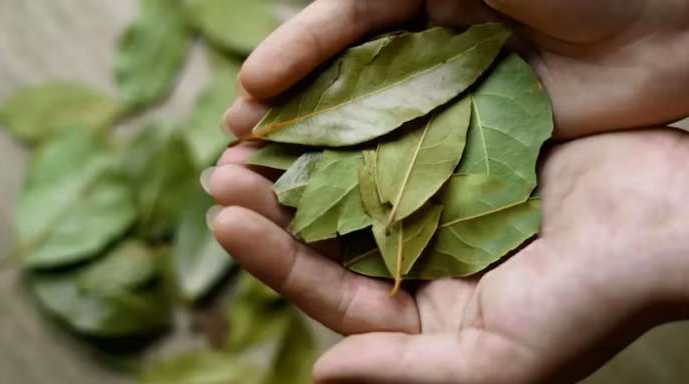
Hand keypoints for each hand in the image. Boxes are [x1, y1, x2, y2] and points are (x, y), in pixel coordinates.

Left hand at [206, 128, 688, 382]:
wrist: (669, 225)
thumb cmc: (594, 302)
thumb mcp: (499, 360)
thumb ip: (409, 373)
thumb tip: (322, 373)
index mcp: (418, 315)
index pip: (327, 290)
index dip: (272, 258)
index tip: (224, 220)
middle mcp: (417, 261)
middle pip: (327, 235)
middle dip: (269, 205)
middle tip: (218, 170)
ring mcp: (435, 205)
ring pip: (349, 182)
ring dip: (299, 159)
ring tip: (245, 130)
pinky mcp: (459, 155)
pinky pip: (393, 137)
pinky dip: (352, 122)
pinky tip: (313, 100)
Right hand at [223, 0, 688, 138]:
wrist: (677, 21)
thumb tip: (321, 12)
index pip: (342, 28)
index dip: (295, 58)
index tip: (250, 91)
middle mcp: (432, 46)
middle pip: (348, 85)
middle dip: (294, 116)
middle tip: (238, 147)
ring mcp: (456, 98)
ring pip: (376, 129)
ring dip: (323, 157)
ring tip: (269, 183)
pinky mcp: (483, 142)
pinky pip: (422, 163)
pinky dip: (380, 183)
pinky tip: (340, 206)